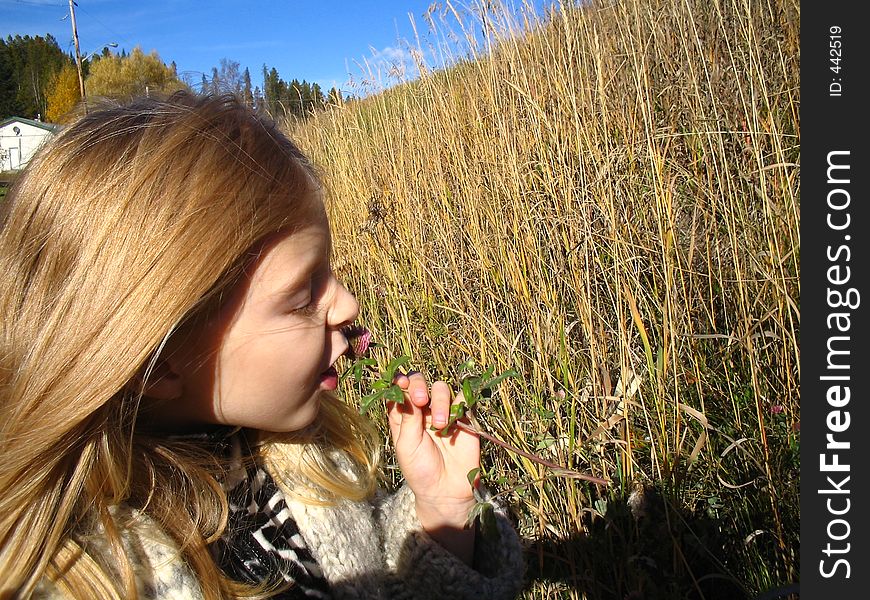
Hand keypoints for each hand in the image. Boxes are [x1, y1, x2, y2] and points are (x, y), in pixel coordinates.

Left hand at [388, 372, 479, 560]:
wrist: (446, 490)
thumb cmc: (420, 470)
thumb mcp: (406, 445)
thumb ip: (407, 418)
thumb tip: (405, 390)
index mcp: (403, 416)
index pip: (398, 390)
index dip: (399, 382)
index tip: (401, 383)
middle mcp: (422, 410)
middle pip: (419, 382)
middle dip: (419, 385)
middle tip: (421, 399)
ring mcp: (443, 411)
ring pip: (441, 388)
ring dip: (439, 401)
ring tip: (439, 424)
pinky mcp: (463, 417)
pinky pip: (463, 399)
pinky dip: (459, 403)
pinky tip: (454, 421)